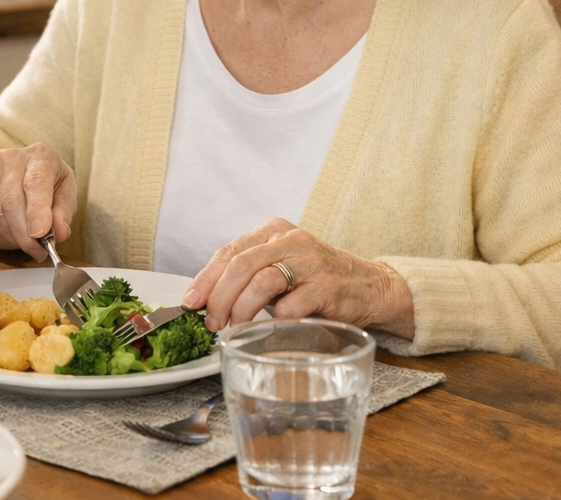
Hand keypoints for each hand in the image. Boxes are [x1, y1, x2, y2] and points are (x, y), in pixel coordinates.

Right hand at [0, 143, 75, 261]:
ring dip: (15, 238)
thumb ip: (64, 212)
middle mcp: (10, 160)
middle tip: (38, 250)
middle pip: (11, 202)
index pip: (35, 184)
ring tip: (31, 242)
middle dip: (25, 234)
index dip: (37, 211)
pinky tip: (15, 235)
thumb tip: (59, 232)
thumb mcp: (66, 190)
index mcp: (38, 156)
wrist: (26, 168)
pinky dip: (2, 237)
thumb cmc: (49, 179)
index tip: (41, 233)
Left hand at [181, 217, 415, 338]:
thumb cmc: (314, 280)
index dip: (205, 279)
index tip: (190, 303)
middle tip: (212, 323)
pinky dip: (277, 321)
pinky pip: (292, 305)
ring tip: (235, 327)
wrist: (369, 286)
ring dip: (242, 309)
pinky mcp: (328, 286)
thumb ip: (247, 276)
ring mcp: (310, 261)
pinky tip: (273, 328)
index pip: (229, 251)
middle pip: (241, 265)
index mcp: (272, 231)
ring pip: (262, 281)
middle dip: (219, 298)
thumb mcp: (279, 268)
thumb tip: (205, 301)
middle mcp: (290, 240)